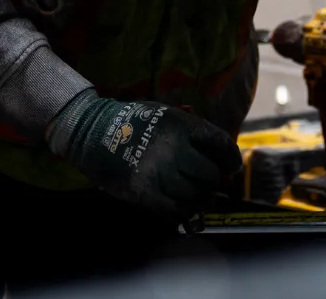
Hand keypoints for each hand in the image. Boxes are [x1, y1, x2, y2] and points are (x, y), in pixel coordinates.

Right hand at [48, 90, 243, 218]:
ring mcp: (160, 173)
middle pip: (210, 175)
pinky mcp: (146, 192)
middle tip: (212, 185)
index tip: (231, 167)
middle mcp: (175, 149)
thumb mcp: (165, 113)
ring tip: (201, 199)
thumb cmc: (133, 121)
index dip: (231, 159)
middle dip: (214, 182)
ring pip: (195, 196)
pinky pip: (175, 210)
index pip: (221, 145)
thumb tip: (215, 151)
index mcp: (183, 126)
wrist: (94, 132)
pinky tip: (183, 207)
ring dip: (201, 200)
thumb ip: (191, 129)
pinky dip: (183, 211)